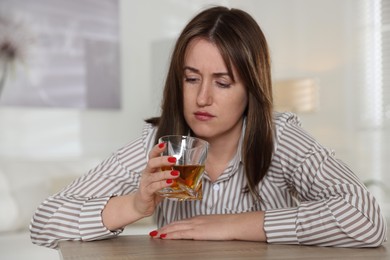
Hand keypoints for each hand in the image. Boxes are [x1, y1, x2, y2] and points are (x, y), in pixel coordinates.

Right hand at [102, 142, 178, 229]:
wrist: (141, 205)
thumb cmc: (153, 191)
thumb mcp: (162, 180)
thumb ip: (171, 174)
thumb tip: (189, 170)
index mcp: (151, 169)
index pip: (152, 155)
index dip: (157, 149)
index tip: (165, 144)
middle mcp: (147, 174)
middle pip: (151, 163)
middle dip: (162, 160)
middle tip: (174, 159)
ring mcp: (145, 183)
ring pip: (154, 175)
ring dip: (165, 174)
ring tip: (176, 174)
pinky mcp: (146, 192)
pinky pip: (153, 187)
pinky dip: (162, 184)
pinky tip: (170, 183)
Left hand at [150, 212, 265, 241]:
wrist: (235, 224)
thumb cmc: (229, 225)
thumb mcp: (215, 224)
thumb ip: (207, 227)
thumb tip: (204, 231)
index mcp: (199, 219)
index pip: (181, 222)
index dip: (171, 225)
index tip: (163, 228)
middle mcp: (195, 221)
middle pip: (175, 224)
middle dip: (164, 228)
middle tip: (154, 231)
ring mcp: (195, 226)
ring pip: (175, 227)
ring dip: (164, 231)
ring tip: (155, 234)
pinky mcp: (197, 232)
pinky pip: (181, 233)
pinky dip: (171, 234)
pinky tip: (164, 236)